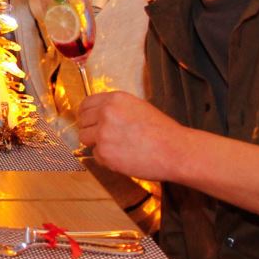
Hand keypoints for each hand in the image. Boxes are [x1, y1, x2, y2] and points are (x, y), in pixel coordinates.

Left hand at [76, 91, 191, 182]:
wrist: (176, 151)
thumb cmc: (163, 132)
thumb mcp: (138, 107)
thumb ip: (116, 108)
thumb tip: (98, 114)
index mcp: (115, 99)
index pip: (86, 104)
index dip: (87, 114)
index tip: (90, 121)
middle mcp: (106, 113)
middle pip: (82, 121)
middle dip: (92, 130)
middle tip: (107, 138)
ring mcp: (103, 133)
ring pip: (84, 138)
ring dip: (97, 144)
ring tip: (118, 147)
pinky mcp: (104, 153)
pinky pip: (95, 155)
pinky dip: (106, 159)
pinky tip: (124, 157)